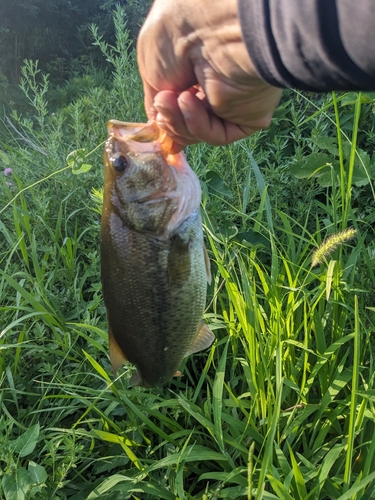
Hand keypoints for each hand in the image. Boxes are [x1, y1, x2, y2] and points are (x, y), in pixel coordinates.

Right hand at [137, 0, 281, 152]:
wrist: (208, 28)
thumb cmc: (176, 36)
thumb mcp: (152, 69)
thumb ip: (156, 99)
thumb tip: (157, 123)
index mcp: (196, 72)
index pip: (181, 107)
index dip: (166, 118)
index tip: (156, 119)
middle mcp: (216, 87)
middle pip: (187, 123)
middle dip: (169, 119)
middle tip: (162, 103)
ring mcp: (234, 104)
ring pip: (199, 132)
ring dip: (179, 121)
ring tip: (173, 99)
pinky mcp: (248, 117)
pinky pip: (218, 135)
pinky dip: (198, 125)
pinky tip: (189, 102)